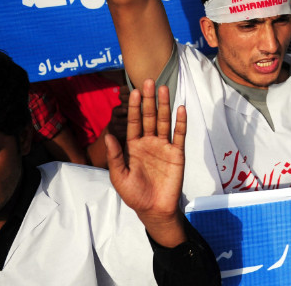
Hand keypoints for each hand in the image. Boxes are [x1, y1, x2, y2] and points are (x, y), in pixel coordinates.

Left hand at [106, 79, 186, 245]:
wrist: (154, 210)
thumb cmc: (134, 194)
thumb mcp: (119, 176)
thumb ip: (115, 156)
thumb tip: (109, 134)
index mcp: (133, 146)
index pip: (134, 122)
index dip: (134, 107)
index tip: (133, 92)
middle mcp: (149, 142)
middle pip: (150, 117)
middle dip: (149, 100)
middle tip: (149, 81)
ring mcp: (164, 147)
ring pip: (164, 122)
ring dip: (164, 106)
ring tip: (164, 88)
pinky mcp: (177, 154)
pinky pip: (179, 135)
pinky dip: (181, 122)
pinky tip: (181, 109)